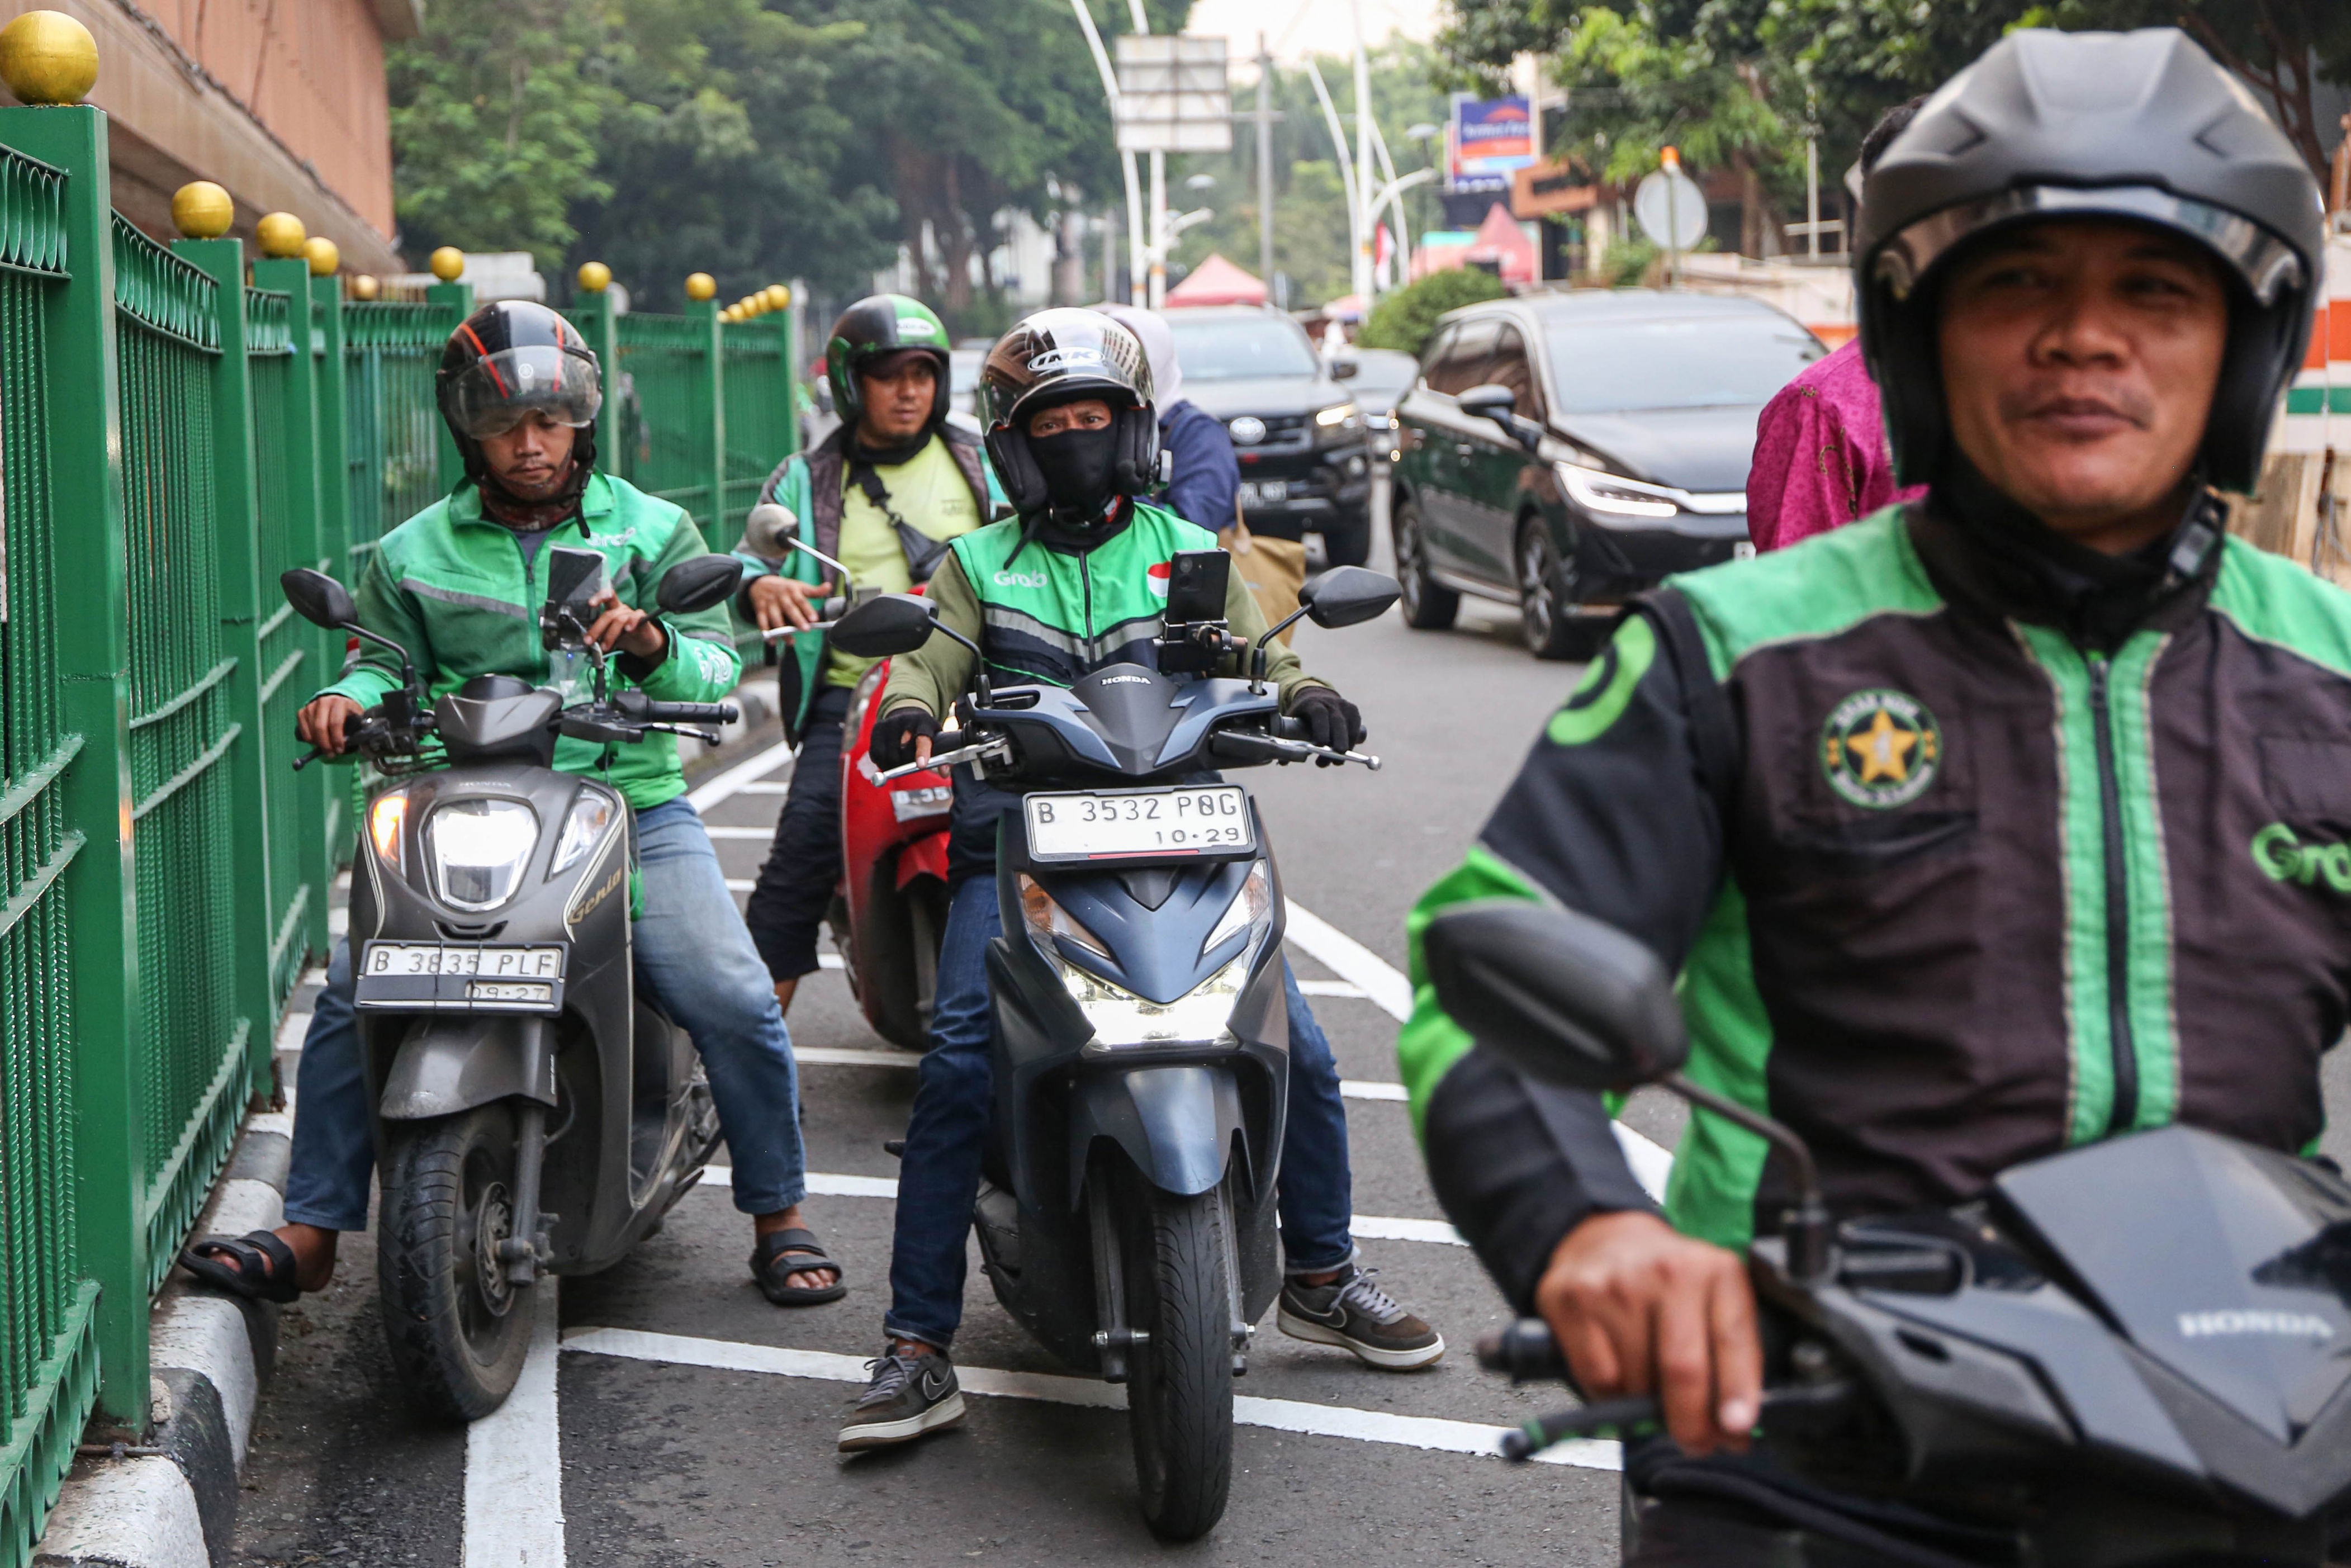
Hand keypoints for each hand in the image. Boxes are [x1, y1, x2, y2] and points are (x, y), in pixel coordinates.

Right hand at [297, 695, 364, 756]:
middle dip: (325, 744)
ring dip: (317, 743)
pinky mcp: (302, 711)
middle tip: (331, 754)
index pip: (335, 722)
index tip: (339, 750)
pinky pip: (302, 728)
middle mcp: (323, 702)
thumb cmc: (348, 713)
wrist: (337, 702)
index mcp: (339, 702)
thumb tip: (351, 742)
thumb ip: (356, 728)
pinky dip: (308, 738)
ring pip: (311, 729)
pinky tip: (316, 742)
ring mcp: (311, 706)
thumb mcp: (357, 718)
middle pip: (320, 727)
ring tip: (326, 749)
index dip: (337, 738)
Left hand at [585, 588, 665, 660]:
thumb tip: (587, 640)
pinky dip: (632, 622)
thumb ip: (600, 635)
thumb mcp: (609, 636)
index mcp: (612, 609)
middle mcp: (621, 609)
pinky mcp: (642, 618)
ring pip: (619, 620)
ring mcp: (632, 613)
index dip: (599, 597)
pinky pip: (636, 617)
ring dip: (610, 635)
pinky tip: (628, 630)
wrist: (642, 644)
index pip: (606, 598)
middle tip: (589, 641)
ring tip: (605, 647)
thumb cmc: (624, 637)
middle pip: (608, 615)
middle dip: (597, 629)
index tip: (590, 604)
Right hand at [747, 574, 831, 634]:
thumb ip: (814, 591)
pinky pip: (762, 622)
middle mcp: (781, 597)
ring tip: (791, 642)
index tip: (814, 619)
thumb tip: (828, 586)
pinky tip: (772, 641)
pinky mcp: (760, 610)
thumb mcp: (799, 586)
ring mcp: (770, 603)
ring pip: (776, 618)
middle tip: (806, 629)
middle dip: (797, 619)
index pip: (801, 600)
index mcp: (792, 590)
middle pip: (789, 609)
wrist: (760, 583)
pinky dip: (766, 632)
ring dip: (782, 630)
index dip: (808, 609)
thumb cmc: (785, 588)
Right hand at [871, 706, 939, 768]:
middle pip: (903, 751)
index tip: (921, 765)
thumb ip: (943, 758)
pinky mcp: (877, 727)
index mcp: (924, 722)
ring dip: (893, 765)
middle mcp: (906, 719)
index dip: (922, 752)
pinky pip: (876, 753)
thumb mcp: (937, 741)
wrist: (907, 716)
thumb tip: (944, 773)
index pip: (923, 738)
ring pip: (888, 755)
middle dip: (906, 763)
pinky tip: (888, 760)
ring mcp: (889, 722)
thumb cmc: (926, 733)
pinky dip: (881, 762)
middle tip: (909, 764)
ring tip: (899, 762)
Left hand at [1291, 687, 1363, 762]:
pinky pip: (1357, 729)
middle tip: (1336, 760)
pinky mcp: (1354, 712)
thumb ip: (1288, 740)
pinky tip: (1346, 752)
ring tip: (1336, 763)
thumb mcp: (1293, 720)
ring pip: (1349, 727)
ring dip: (1345, 746)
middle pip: (1337, 722)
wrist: (1318, 696)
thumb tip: (1282, 762)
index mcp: (1312, 703)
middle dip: (1338, 741)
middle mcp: (1330, 703)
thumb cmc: (1303, 714)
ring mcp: (1344, 706)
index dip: (1321, 728)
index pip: (1319, 714)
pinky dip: (1353, 742)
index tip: (1320, 743)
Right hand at [1536, 1210, 1760, 1455]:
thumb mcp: (1714, 1300)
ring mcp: (1616, 1284)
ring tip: (1650, 1390)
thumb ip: (1731, 1356)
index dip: (1738, 1392)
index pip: (1733, 1340)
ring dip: (1646, 1407)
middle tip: (1695, 1442)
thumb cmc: (1666, 1281)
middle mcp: (1667, 1271)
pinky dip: (1609, 1393)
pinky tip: (1618, 1372)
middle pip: (1683, 1370)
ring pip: (1637, 1382)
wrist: (1604, 1236)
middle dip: (1691, 1423)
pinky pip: (1597, 1377)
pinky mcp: (1572, 1299)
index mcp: (1716, 1270)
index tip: (1737, 1429)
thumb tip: (1735, 1430)